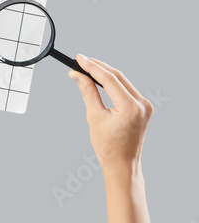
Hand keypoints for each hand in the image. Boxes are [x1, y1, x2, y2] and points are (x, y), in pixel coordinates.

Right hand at [69, 55, 153, 175]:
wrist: (122, 164)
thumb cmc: (108, 146)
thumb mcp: (94, 116)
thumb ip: (87, 92)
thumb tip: (77, 75)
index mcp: (130, 107)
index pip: (109, 79)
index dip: (92, 66)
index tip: (79, 58)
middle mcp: (141, 104)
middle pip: (117, 76)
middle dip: (98, 67)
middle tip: (80, 60)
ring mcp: (144, 105)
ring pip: (122, 81)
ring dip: (105, 73)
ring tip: (87, 67)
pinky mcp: (143, 107)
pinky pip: (126, 89)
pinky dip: (113, 82)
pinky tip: (101, 79)